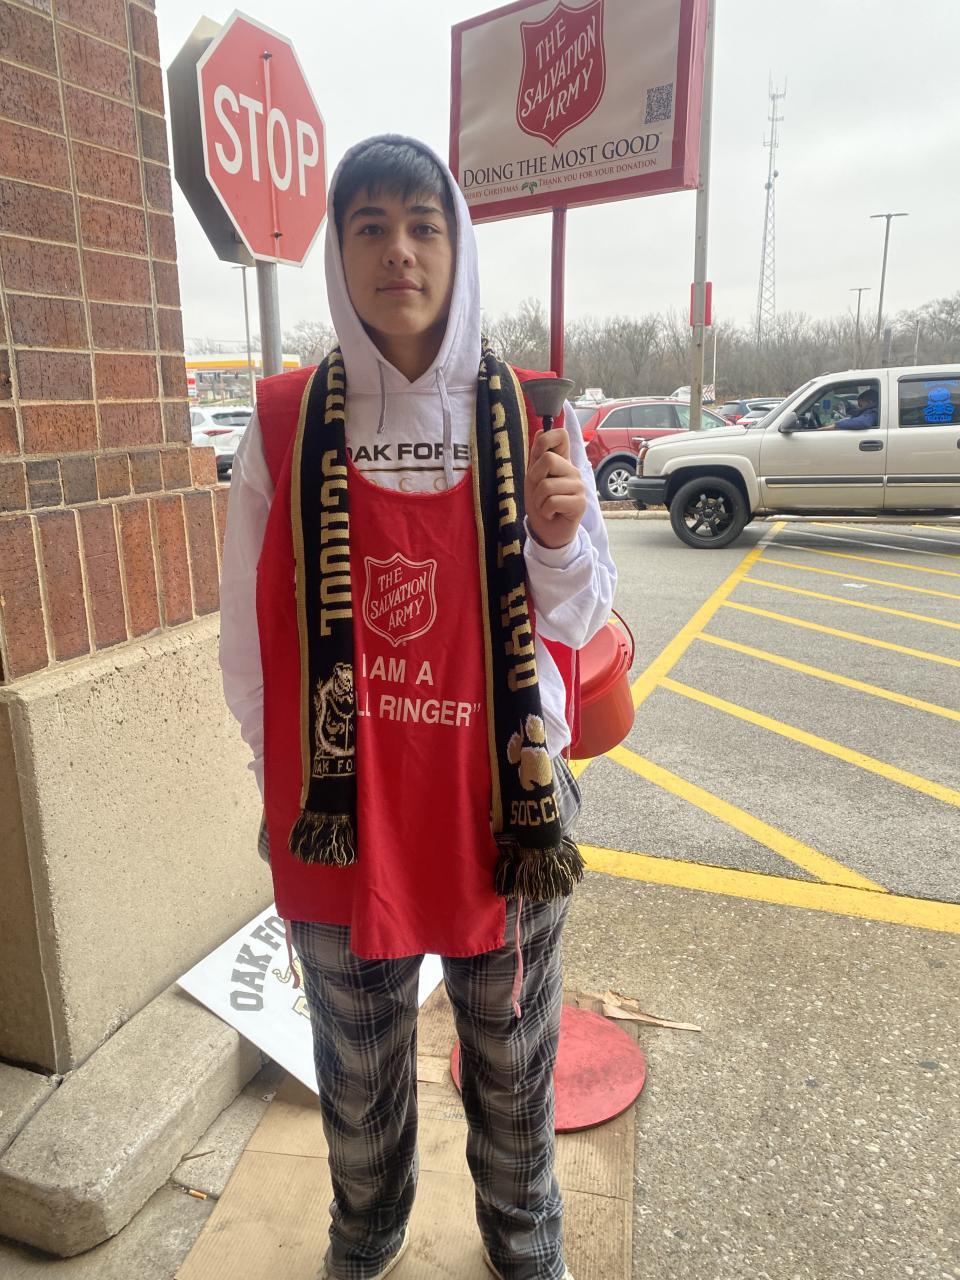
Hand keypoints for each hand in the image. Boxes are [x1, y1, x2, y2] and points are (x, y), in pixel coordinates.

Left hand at [524, 426, 586, 548]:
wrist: (547, 531)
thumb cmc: (541, 503)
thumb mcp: (533, 478)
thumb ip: (537, 456)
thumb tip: (541, 429)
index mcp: (562, 461)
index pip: (561, 435)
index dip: (545, 440)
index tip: (538, 457)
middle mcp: (573, 471)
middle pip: (548, 459)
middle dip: (534, 477)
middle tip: (538, 491)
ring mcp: (579, 486)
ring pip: (547, 485)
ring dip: (538, 500)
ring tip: (545, 506)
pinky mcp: (580, 503)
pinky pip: (553, 501)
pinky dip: (545, 510)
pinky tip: (551, 513)